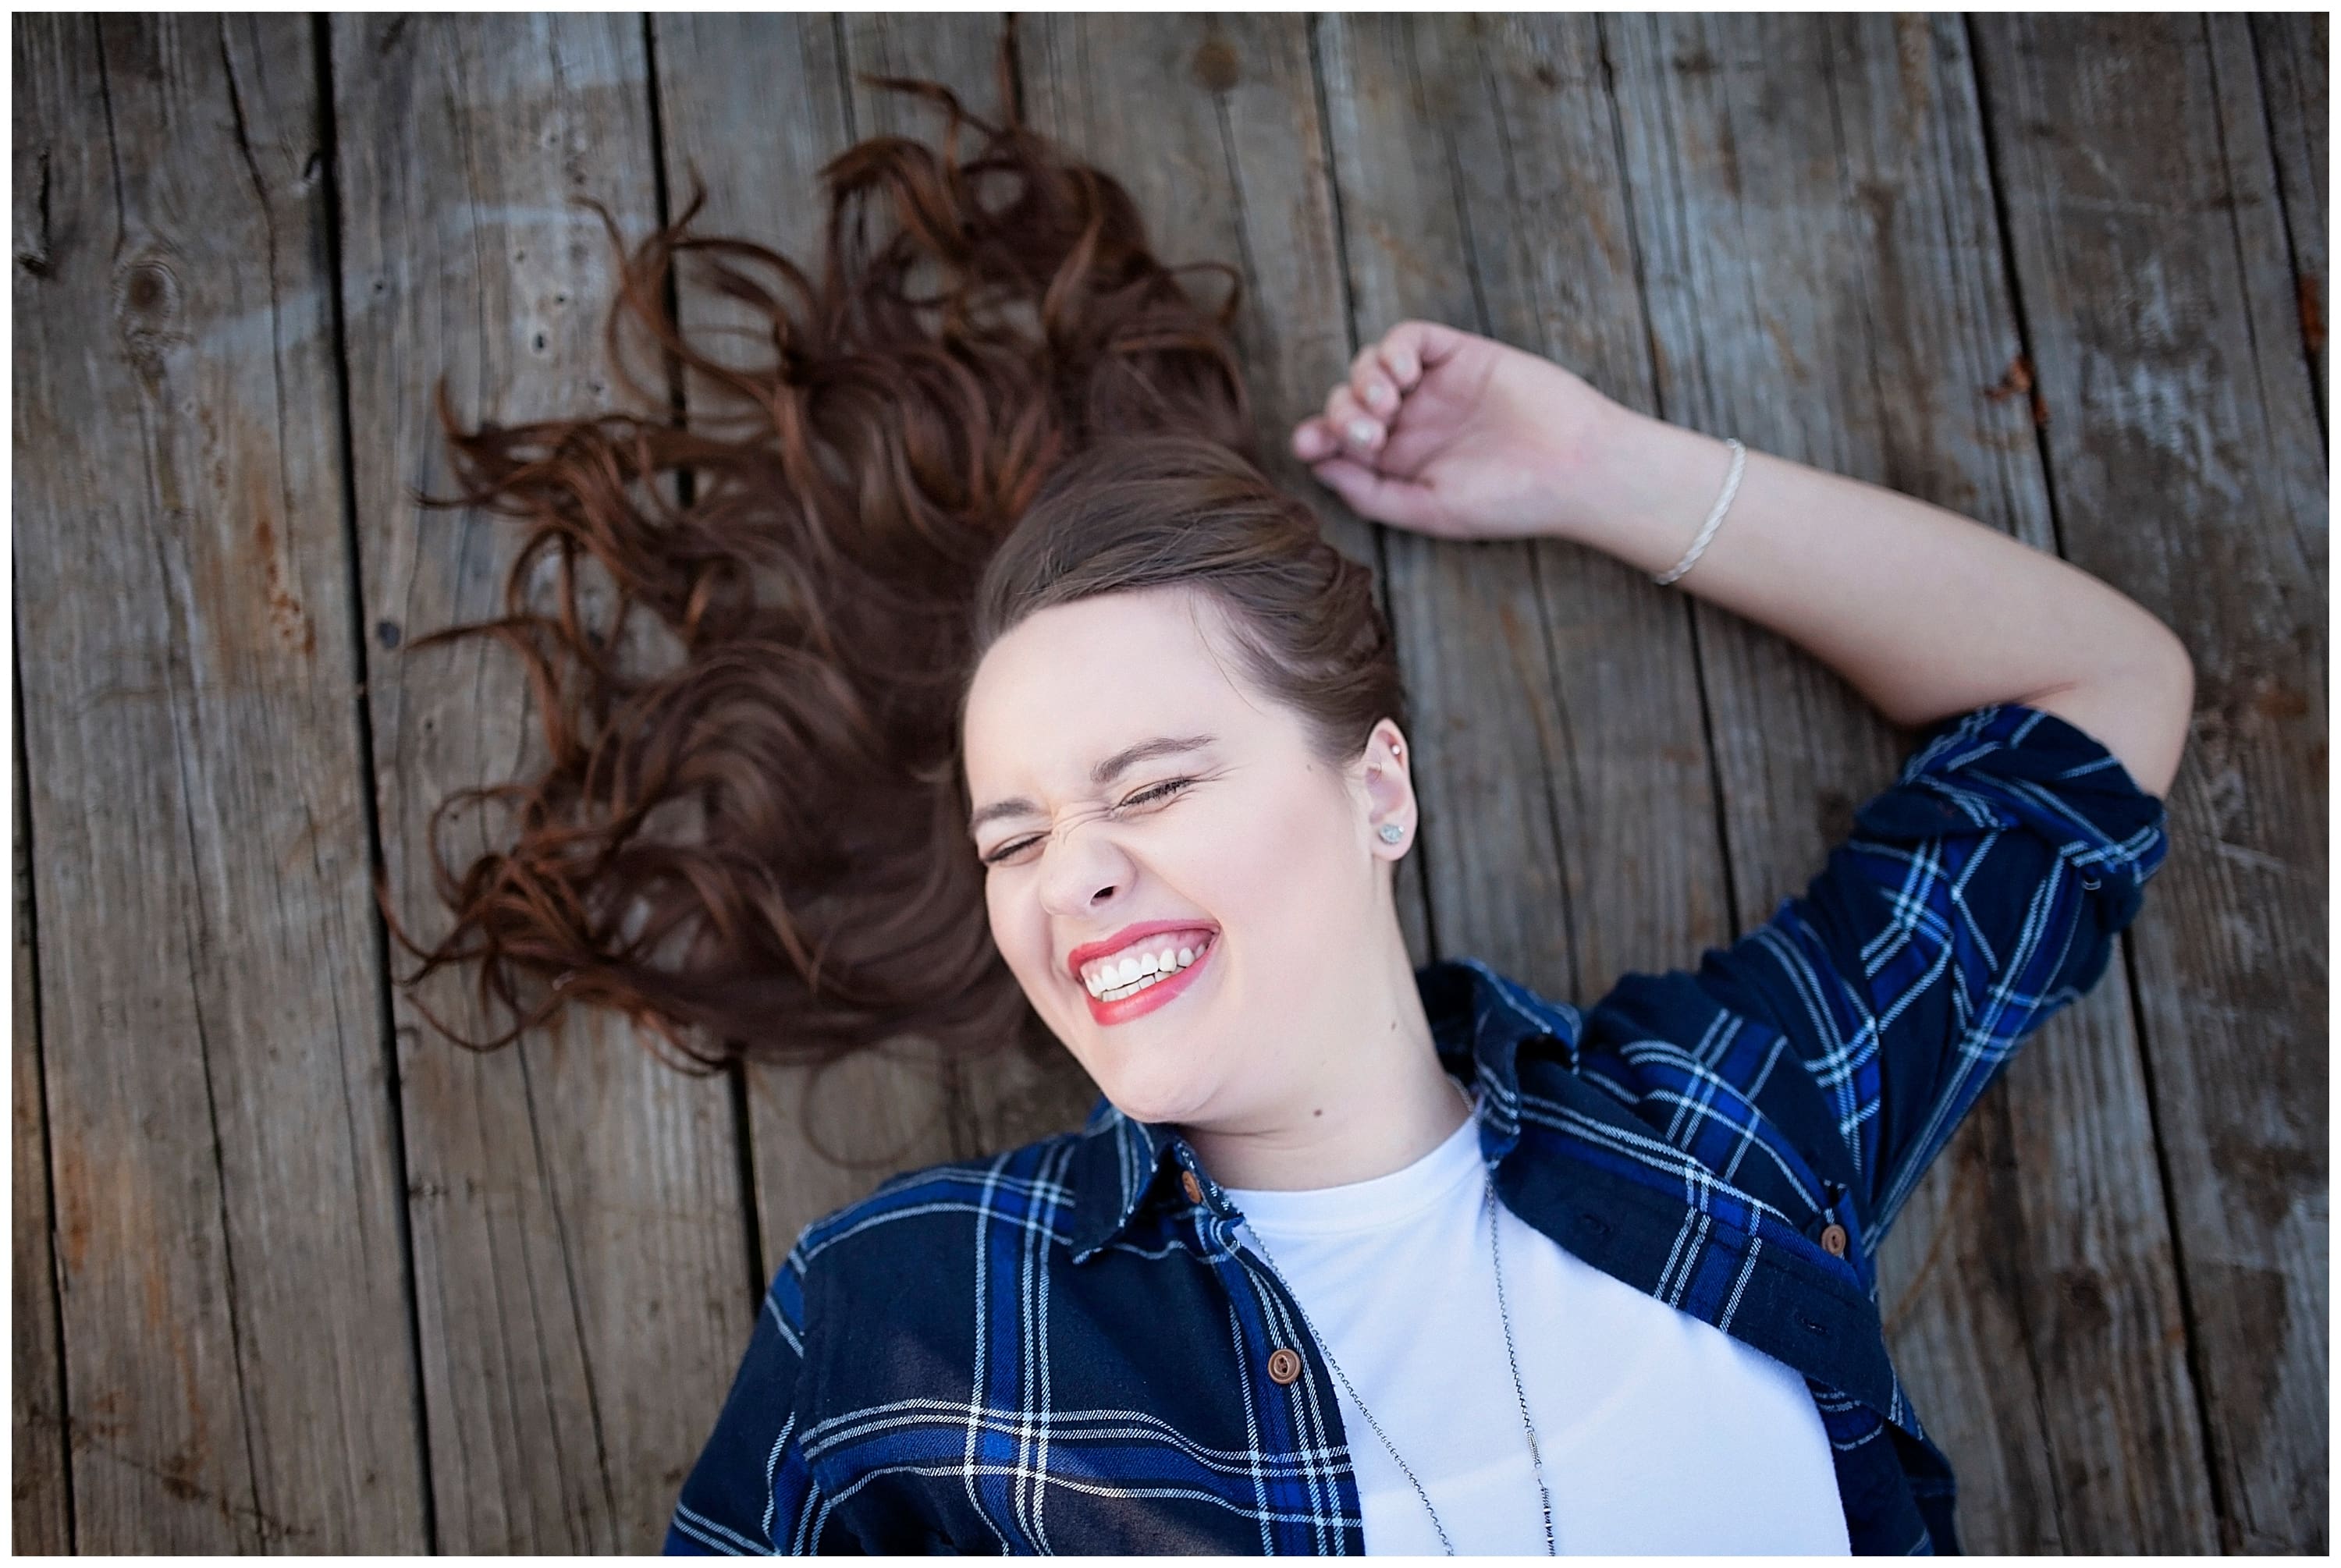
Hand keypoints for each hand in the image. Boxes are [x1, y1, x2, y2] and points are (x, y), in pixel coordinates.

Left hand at [1290, 320, 1622, 541]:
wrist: (1573, 470)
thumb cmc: (1508, 501)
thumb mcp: (1429, 509)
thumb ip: (1370, 493)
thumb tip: (1317, 466)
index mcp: (1398, 464)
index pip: (1338, 442)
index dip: (1316, 437)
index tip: (1311, 443)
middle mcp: (1410, 423)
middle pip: (1347, 401)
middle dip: (1343, 413)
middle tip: (1368, 435)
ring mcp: (1434, 386)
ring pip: (1371, 365)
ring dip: (1364, 380)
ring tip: (1386, 405)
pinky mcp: (1460, 354)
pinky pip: (1411, 337)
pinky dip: (1395, 348)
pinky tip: (1403, 372)